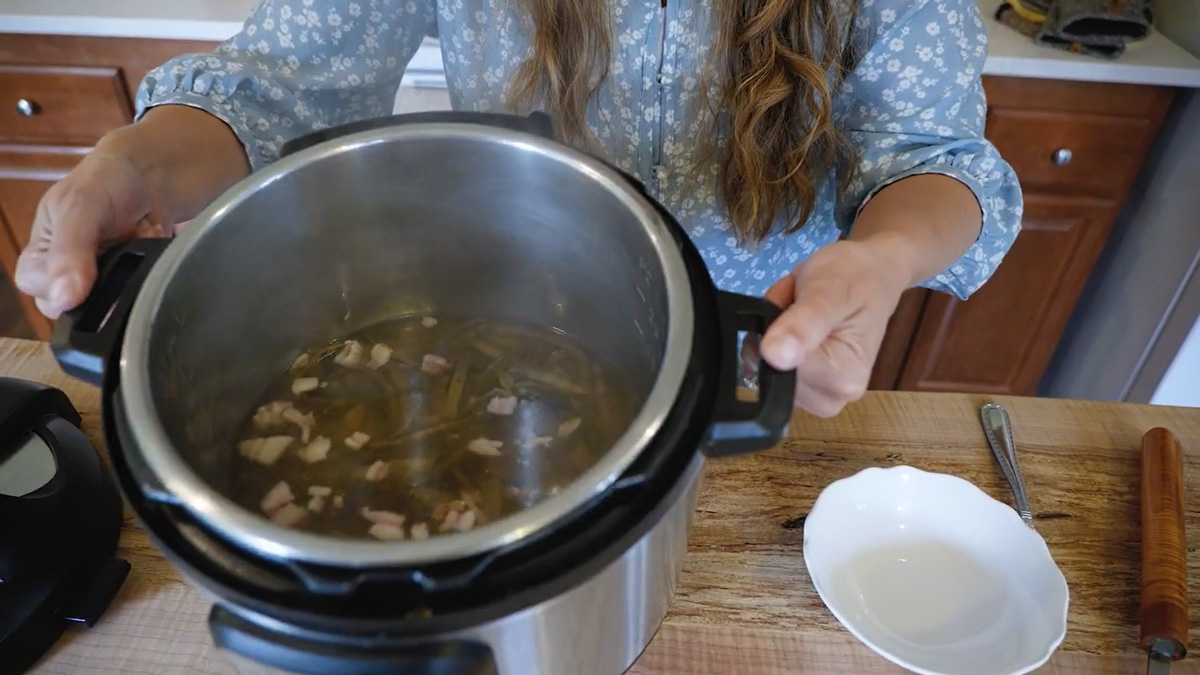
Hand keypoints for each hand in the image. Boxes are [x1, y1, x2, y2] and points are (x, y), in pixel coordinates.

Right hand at [15, 105, 248, 319]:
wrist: (149, 175)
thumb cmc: (103, 183)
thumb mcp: (80, 207)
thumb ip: (69, 251)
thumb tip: (63, 299)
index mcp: (38, 260)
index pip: (43, 296)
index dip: (69, 287)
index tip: (94, 259)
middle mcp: (66, 278)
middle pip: (80, 311)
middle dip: (109, 281)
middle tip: (122, 245)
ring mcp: (100, 285)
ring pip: (114, 308)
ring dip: (131, 277)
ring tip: (136, 240)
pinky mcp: (130, 286)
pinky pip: (142, 297)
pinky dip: (151, 274)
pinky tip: (150, 248)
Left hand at [757, 240, 906, 416]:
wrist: (868, 272)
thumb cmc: (854, 278)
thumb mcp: (828, 292)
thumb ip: (803, 325)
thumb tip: (774, 357)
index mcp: (843, 379)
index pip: (782, 370)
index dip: (775, 335)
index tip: (797, 308)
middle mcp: (830, 398)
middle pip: (771, 370)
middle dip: (773, 332)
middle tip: (800, 303)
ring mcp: (813, 395)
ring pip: (764, 365)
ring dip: (771, 332)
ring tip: (799, 309)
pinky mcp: (801, 387)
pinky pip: (766, 363)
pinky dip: (771, 337)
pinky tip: (794, 322)